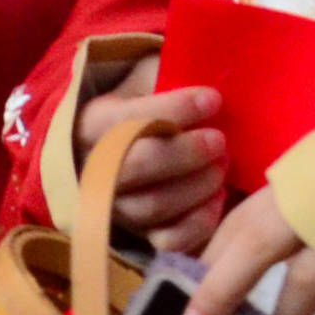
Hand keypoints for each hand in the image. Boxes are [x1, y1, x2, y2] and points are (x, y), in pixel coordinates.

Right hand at [76, 82, 230, 252]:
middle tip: (219, 140)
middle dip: (184, 154)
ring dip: (196, 186)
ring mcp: (113, 206)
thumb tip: (210, 75)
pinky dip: (198, 222)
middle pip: (135, 167)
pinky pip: (167, 240)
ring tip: (222, 166)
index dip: (174, 110)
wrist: (121, 140)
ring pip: (152, 206)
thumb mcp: (144, 77)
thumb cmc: (143, 103)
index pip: (129, 119)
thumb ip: (165, 75)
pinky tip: (217, 198)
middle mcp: (92, 170)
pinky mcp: (137, 234)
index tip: (212, 100)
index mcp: (92, 124)